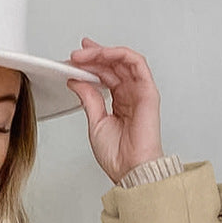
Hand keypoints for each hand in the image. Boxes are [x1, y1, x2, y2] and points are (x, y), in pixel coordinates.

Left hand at [64, 39, 163, 184]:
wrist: (130, 169)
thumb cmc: (118, 155)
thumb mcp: (95, 122)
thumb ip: (88, 98)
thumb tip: (76, 80)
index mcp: (120, 103)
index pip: (106, 75)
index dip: (91, 64)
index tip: (74, 59)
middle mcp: (130, 95)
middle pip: (113, 66)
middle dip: (93, 56)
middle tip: (76, 54)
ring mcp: (139, 91)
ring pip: (123, 61)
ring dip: (103, 53)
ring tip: (84, 54)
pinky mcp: (147, 90)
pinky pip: (136, 63)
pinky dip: (119, 54)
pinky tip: (103, 54)